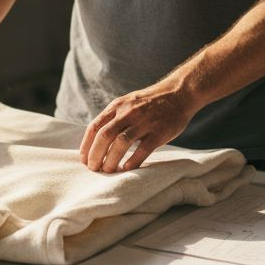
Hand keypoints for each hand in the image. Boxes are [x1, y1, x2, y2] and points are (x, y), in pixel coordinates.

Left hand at [80, 83, 198, 172]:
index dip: (86, 146)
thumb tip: (96, 139)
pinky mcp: (159, 132)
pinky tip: (126, 169)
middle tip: (93, 169)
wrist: (179, 93)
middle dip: (95, 155)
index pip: (94, 127)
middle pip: (104, 136)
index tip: (84, 160)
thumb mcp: (128, 103)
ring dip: (111, 160)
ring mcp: (144, 122)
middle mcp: (128, 113)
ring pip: (121, 143)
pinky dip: (132, 161)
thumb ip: (113, 117)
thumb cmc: (151, 103)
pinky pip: (143, 149)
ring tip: (108, 171)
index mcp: (117, 106)